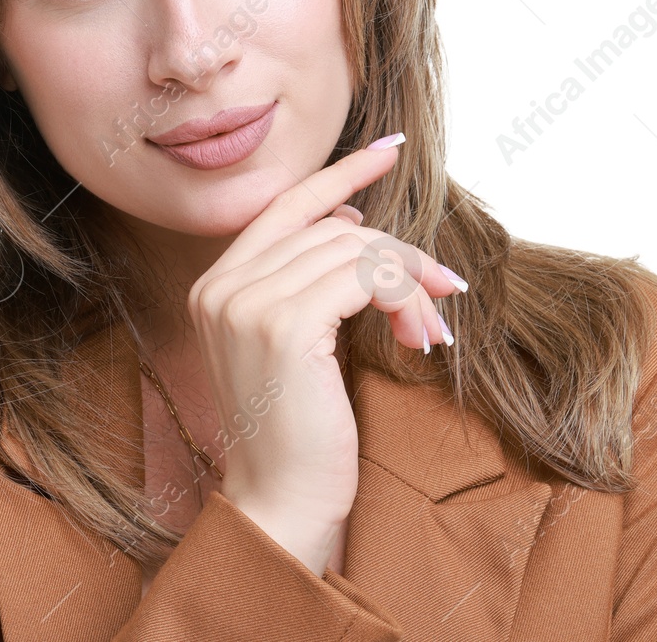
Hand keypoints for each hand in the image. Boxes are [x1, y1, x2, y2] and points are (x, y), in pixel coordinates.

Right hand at [186, 134, 465, 573]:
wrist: (281, 504)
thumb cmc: (298, 434)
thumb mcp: (297, 345)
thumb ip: (308, 281)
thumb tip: (351, 219)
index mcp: (215, 287)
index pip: (284, 207)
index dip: (340, 176)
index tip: (389, 153)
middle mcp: (221, 287)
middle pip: (333, 229)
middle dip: (397, 257)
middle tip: (441, 294)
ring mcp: (247, 304)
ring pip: (354, 249)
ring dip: (408, 283)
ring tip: (429, 328)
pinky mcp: (285, 325)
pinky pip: (364, 276)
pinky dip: (403, 296)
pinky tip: (419, 334)